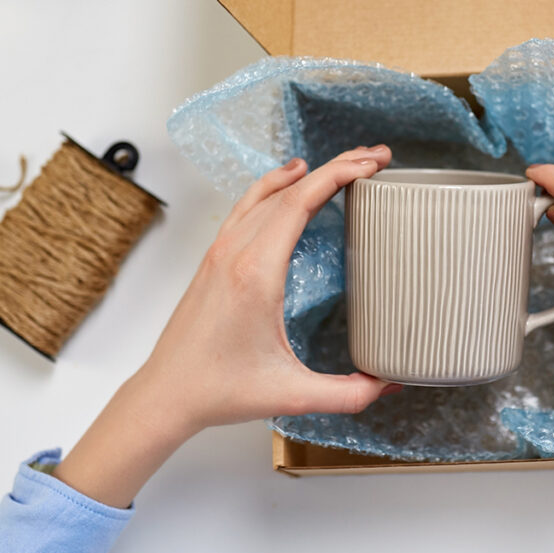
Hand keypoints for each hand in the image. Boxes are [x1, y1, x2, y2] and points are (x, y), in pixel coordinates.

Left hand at [54, 147, 397, 506]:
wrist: (166, 394)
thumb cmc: (218, 389)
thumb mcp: (291, 394)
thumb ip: (347, 393)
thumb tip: (387, 384)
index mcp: (257, 272)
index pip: (301, 201)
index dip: (340, 174)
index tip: (370, 164)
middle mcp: (236, 251)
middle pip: (291, 189)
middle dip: (338, 168)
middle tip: (375, 159)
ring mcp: (222, 250)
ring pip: (268, 191)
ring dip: (309, 173)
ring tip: (344, 164)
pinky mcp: (215, 258)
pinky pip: (248, 205)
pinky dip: (276, 184)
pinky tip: (290, 181)